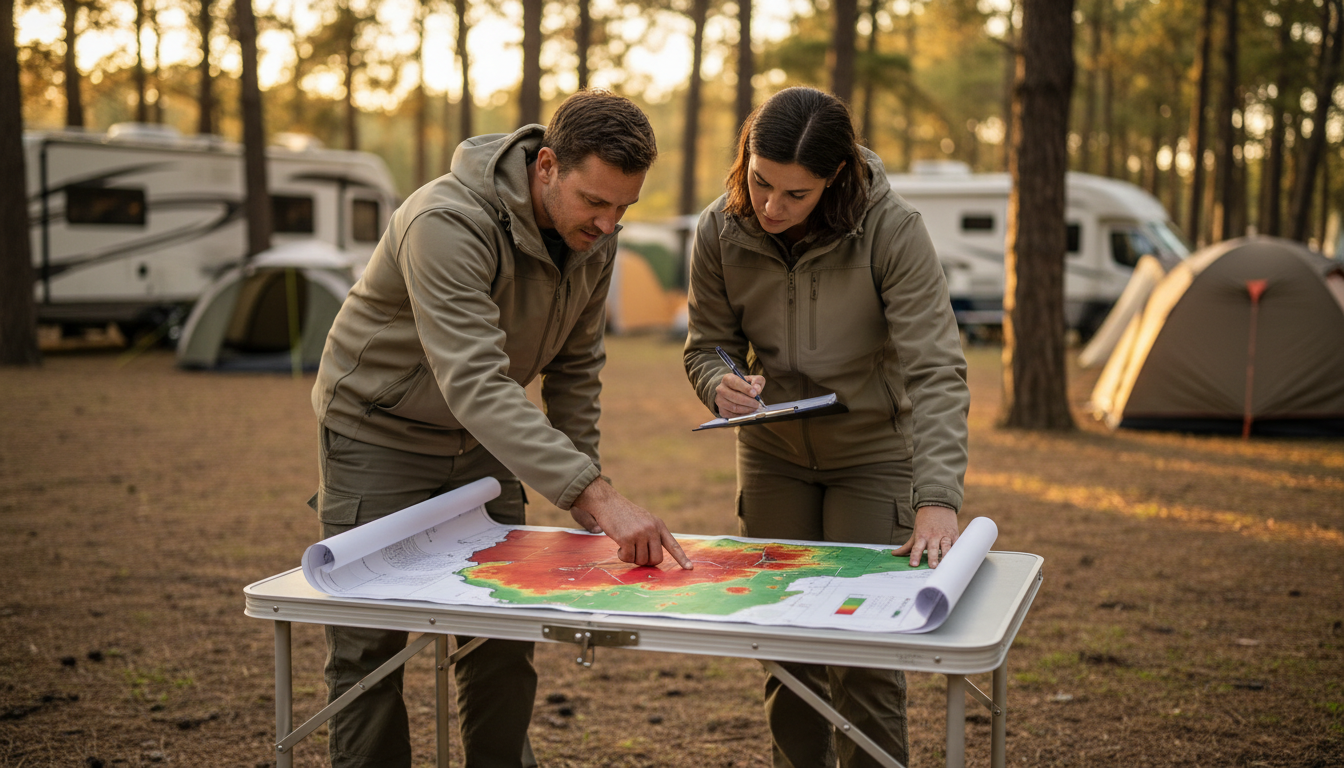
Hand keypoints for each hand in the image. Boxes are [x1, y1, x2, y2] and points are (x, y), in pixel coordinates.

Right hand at [570, 478, 693, 569]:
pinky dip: (622, 556)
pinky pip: (628, 558)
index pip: (673, 545)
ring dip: (632, 557)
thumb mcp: (645, 520)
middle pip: (656, 559)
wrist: (608, 503)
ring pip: (641, 560)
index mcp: (659, 525)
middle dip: (646, 561)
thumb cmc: (624, 514)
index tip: (690, 569)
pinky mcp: (627, 538)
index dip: (682, 558)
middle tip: (636, 553)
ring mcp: (640, 534)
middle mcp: (652, 529)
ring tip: (625, 544)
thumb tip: (654, 558)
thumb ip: (652, 535)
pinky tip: (618, 545)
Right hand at [714, 373, 766, 417]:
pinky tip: (748, 412)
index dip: (745, 388)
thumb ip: (757, 381)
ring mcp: (720, 400)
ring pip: (733, 407)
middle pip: (734, 396)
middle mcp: (721, 389)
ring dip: (746, 409)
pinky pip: (732, 415)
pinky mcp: (722, 410)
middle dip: (748, 401)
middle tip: (757, 403)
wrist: (734, 392)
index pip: (735, 383)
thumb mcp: (752, 379)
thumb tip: (756, 389)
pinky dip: (742, 415)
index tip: (755, 394)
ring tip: (754, 408)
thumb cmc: (744, 385)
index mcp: (727, 378)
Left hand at [893, 505, 958, 567]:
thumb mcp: (915, 532)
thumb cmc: (925, 521)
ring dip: (945, 555)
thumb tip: (894, 554)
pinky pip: (956, 543)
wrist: (937, 504)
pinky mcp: (954, 534)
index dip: (915, 556)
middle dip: (932, 557)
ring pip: (946, 546)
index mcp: (922, 536)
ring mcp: (945, 535)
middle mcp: (933, 536)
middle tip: (932, 566)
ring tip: (945, 563)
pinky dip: (956, 550)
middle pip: (932, 548)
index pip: (917, 547)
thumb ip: (907, 546)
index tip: (913, 564)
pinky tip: (957, 558)